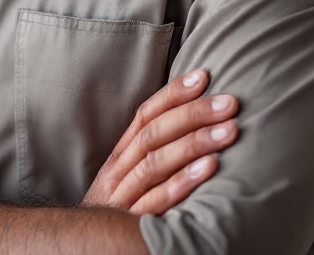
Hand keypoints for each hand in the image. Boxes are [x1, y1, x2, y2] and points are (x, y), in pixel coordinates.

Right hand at [82, 69, 237, 215]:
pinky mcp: (132, 224)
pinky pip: (157, 201)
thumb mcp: (127, 179)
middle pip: (154, 134)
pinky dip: (183, 182)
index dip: (173, 94)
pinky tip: (210, 168)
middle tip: (229, 103)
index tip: (204, 76)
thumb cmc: (119, 211)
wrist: (84, 249)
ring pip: (156, 162)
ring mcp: (123, 197)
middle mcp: (118, 172)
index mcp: (119, 156)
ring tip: (229, 131)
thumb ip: (151, 154)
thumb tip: (190, 120)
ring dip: (195, 143)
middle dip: (193, 114)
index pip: (145, 115)